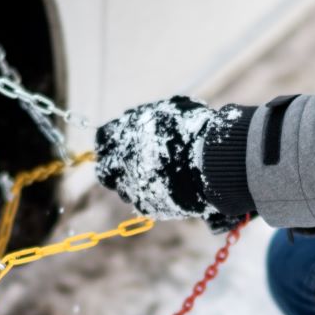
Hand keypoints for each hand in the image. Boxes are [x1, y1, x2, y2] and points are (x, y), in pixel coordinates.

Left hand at [94, 95, 248, 225]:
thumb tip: (137, 118)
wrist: (211, 162)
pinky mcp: (146, 205)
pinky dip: (154, 197)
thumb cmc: (194, 129)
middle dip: (115, 169)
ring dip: (135, 184)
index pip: (103, 139)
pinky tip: (170, 189)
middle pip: (105, 170)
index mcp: (123, 135)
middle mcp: (120, 162)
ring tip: (159, 178)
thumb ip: (147, 116)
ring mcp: (131, 186)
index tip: (117, 145)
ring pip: (123, 190)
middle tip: (131, 166)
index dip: (110, 142)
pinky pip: (144, 201)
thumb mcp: (169, 110)